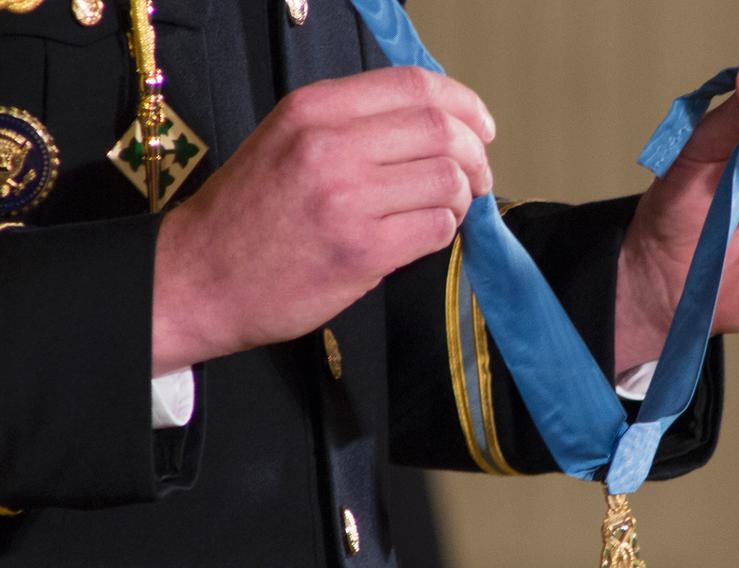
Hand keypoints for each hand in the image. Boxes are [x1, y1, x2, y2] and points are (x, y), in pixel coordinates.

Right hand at [151, 67, 495, 374]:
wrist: (199, 279)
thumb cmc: (246, 215)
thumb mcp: (286, 141)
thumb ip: (351, 124)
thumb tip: (433, 126)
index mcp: (314, 109)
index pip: (416, 86)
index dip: (463, 104)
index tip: (480, 127)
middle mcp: (331, 145)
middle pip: (442, 131)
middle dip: (476, 154)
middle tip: (479, 176)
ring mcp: (347, 199)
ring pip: (448, 180)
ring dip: (463, 197)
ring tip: (448, 210)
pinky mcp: (361, 251)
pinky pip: (436, 228)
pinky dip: (444, 230)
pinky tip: (425, 235)